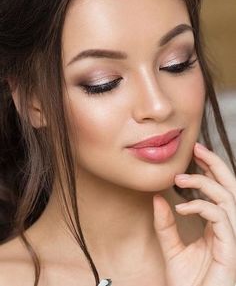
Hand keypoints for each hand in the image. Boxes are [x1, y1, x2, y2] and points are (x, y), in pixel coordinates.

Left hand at [153, 142, 235, 285]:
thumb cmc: (189, 284)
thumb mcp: (172, 249)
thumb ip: (166, 224)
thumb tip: (157, 198)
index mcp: (218, 227)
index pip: (220, 191)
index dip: (210, 169)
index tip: (194, 153)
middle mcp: (228, 228)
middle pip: (230, 187)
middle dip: (216, 164)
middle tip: (197, 147)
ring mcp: (232, 237)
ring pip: (227, 197)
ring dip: (205, 183)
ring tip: (181, 178)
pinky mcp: (231, 248)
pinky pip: (220, 217)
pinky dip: (201, 206)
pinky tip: (181, 208)